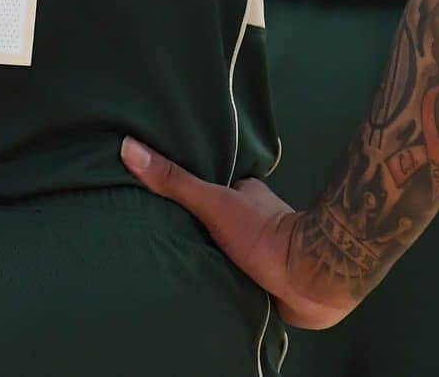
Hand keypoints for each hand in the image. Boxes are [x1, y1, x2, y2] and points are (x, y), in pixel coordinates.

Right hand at [120, 138, 356, 329]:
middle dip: (192, 229)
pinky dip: (221, 284)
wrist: (310, 280)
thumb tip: (128, 146)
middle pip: (214, 220)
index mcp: (244, 193)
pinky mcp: (265, 283)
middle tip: (156, 235)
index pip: (206, 187)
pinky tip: (200, 291)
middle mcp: (253, 218)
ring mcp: (260, 251)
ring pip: (225, 251)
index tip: (152, 197)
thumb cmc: (265, 235)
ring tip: (170, 266)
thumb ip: (175, 181)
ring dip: (207, 258)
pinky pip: (235, 281)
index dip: (182, 192)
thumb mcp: (213, 202)